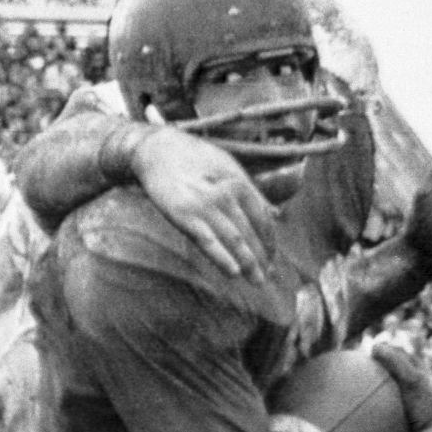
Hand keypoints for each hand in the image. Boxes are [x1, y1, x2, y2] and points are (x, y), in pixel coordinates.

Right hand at [134, 126, 277, 282]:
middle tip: (267, 277)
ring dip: (248, 263)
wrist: (157, 149)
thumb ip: (252, 192)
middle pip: (251, 233)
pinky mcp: (184, 216)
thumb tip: (275, 213)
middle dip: (261, 258)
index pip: (263, 219)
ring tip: (257, 281)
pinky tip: (234, 273)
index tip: (271, 258)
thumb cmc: (194, 158)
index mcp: (239, 183)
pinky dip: (222, 258)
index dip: (269, 242)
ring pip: (234, 240)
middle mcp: (226, 195)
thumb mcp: (228, 167)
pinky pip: (208, 242)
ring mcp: (205, 206)